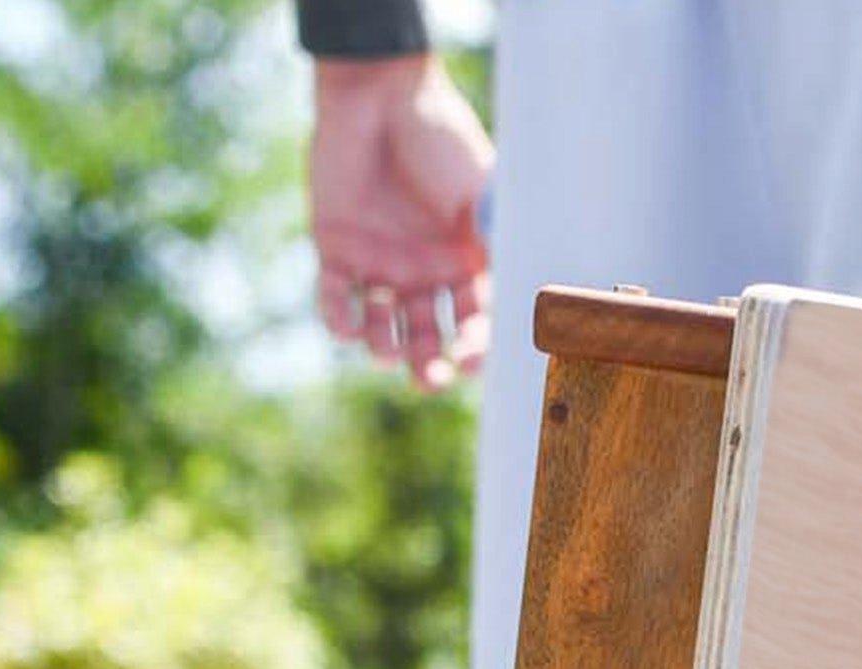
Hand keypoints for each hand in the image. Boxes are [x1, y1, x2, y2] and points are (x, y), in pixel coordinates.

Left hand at [310, 56, 494, 390]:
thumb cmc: (440, 139)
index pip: (473, 324)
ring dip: (383, 347)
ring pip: (382, 325)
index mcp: (465, 264)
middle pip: (427, 337)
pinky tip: (347, 329)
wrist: (381, 94)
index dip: (472, 349)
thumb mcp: (483, 191)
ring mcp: (380, 263)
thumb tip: (526, 290)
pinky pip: (336, 296)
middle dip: (426, 364)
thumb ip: (500, 239)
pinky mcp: (336, 248)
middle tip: (426, 381)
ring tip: (384, 350)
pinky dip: (339, 318)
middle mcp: (424, 272)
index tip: (467, 362)